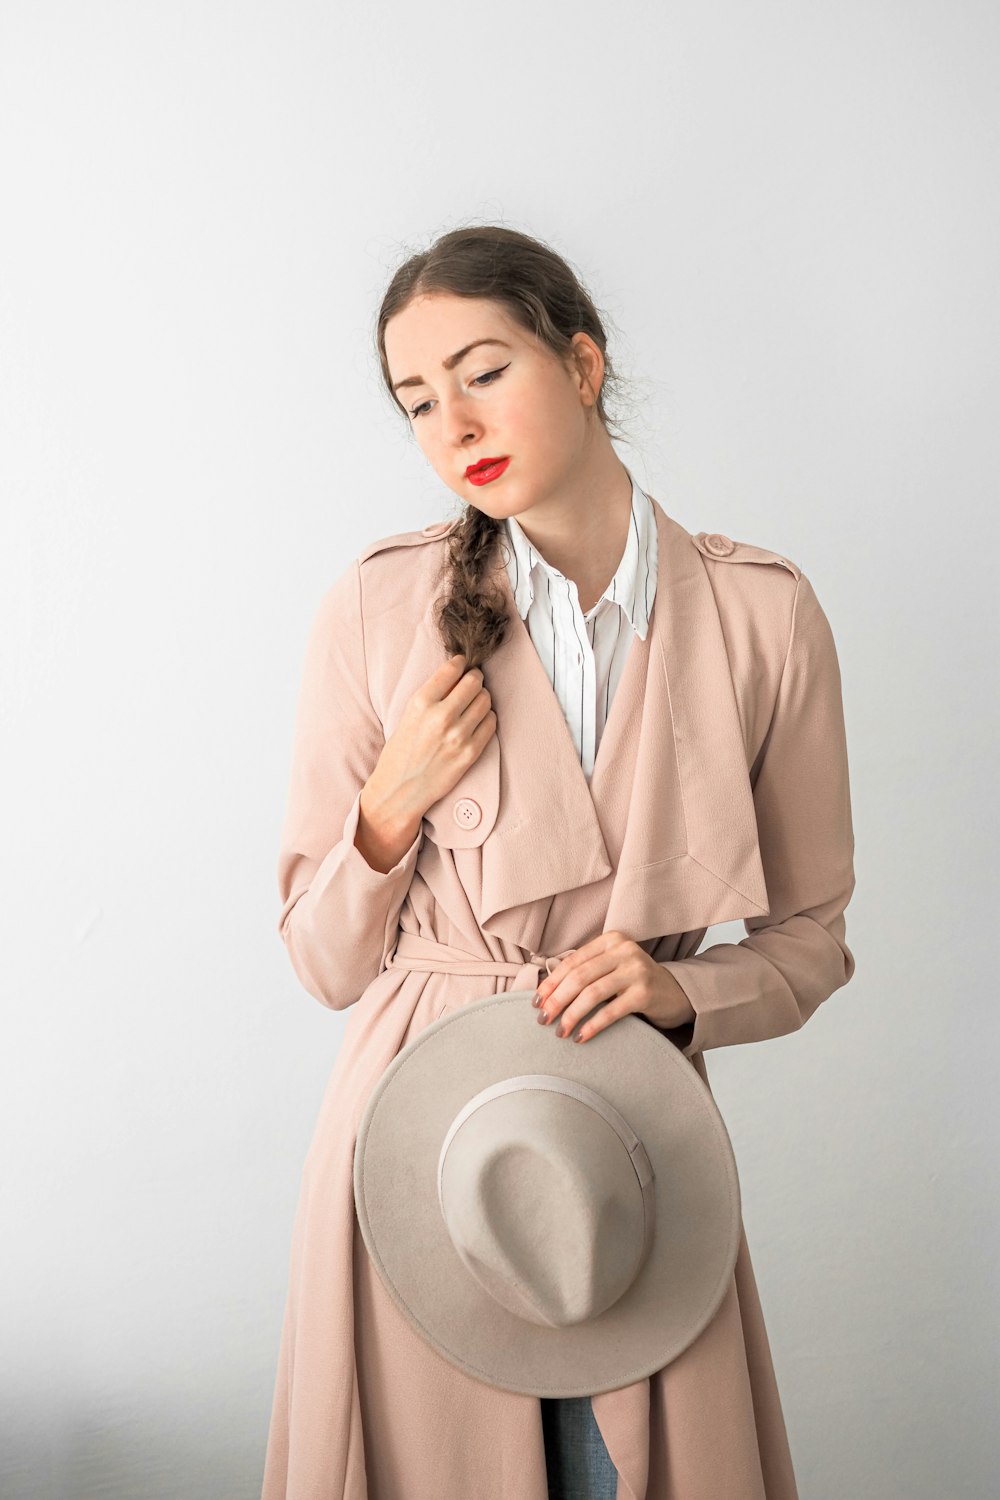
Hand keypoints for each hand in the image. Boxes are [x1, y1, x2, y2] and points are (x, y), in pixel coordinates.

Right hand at [362, 653, 495, 842]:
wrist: (400, 789)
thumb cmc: (401, 751)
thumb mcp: (408, 715)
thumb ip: (432, 695)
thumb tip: (458, 674)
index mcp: (420, 703)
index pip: (453, 668)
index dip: (461, 663)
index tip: (462, 664)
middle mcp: (441, 716)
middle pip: (474, 681)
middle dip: (474, 679)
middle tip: (471, 684)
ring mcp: (458, 736)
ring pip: (485, 700)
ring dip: (481, 699)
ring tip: (472, 705)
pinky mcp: (470, 753)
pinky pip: (491, 723)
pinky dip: (487, 719)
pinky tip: (476, 723)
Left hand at [531, 931, 695, 1043]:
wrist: (675, 994)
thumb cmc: (633, 983)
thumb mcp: (611, 968)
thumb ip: (585, 971)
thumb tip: (544, 993)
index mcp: (612, 940)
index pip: (573, 961)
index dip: (551, 982)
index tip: (536, 1002)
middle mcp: (625, 950)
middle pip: (580, 976)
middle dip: (557, 1000)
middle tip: (543, 1020)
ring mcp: (637, 970)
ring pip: (592, 993)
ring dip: (571, 1015)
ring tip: (560, 1032)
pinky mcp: (646, 993)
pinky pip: (611, 1011)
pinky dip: (593, 1025)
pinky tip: (581, 1037)